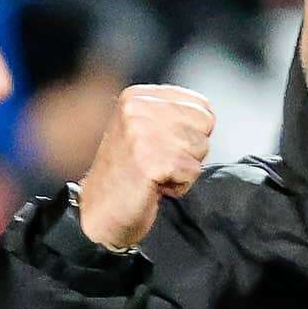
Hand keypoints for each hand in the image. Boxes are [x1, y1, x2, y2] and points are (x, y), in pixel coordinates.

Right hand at [76, 85, 215, 249]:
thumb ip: (173, 115)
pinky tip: (155, 186)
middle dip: (190, 149)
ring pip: (201, 147)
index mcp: (137, 96)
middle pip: (205, 123)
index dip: (192, 132)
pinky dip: (180, 186)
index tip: (163, 146)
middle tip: (159, 162)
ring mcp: (143, 134)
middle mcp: (137, 108)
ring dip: (185, 168)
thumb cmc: (127, 174)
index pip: (201, 104)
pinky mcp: (151, 161)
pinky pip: (193, 171)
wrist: (100, 212)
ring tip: (156, 173)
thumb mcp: (143, 129)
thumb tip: (207, 115)